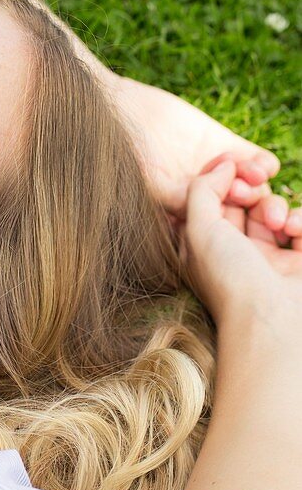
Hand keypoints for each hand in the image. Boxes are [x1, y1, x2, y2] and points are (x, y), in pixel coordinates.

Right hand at [112, 76, 296, 242]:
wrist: (128, 110)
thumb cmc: (129, 153)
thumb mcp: (153, 186)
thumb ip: (179, 205)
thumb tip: (204, 224)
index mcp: (188, 216)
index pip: (221, 235)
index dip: (240, 239)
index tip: (247, 238)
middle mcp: (206, 196)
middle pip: (244, 214)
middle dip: (258, 216)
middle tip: (270, 218)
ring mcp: (217, 170)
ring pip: (254, 188)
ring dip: (260, 190)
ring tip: (253, 184)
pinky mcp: (225, 144)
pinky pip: (256, 160)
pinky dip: (263, 165)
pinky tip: (258, 167)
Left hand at [178, 156, 301, 328]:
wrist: (274, 323)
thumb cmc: (229, 279)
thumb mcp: (198, 229)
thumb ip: (202, 190)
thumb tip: (223, 165)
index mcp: (205, 246)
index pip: (211, 200)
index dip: (221, 179)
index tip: (231, 165)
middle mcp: (235, 252)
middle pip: (243, 202)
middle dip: (251, 189)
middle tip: (255, 187)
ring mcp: (269, 258)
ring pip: (274, 211)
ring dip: (276, 206)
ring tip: (278, 222)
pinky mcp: (299, 264)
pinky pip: (300, 226)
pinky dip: (300, 220)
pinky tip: (294, 231)